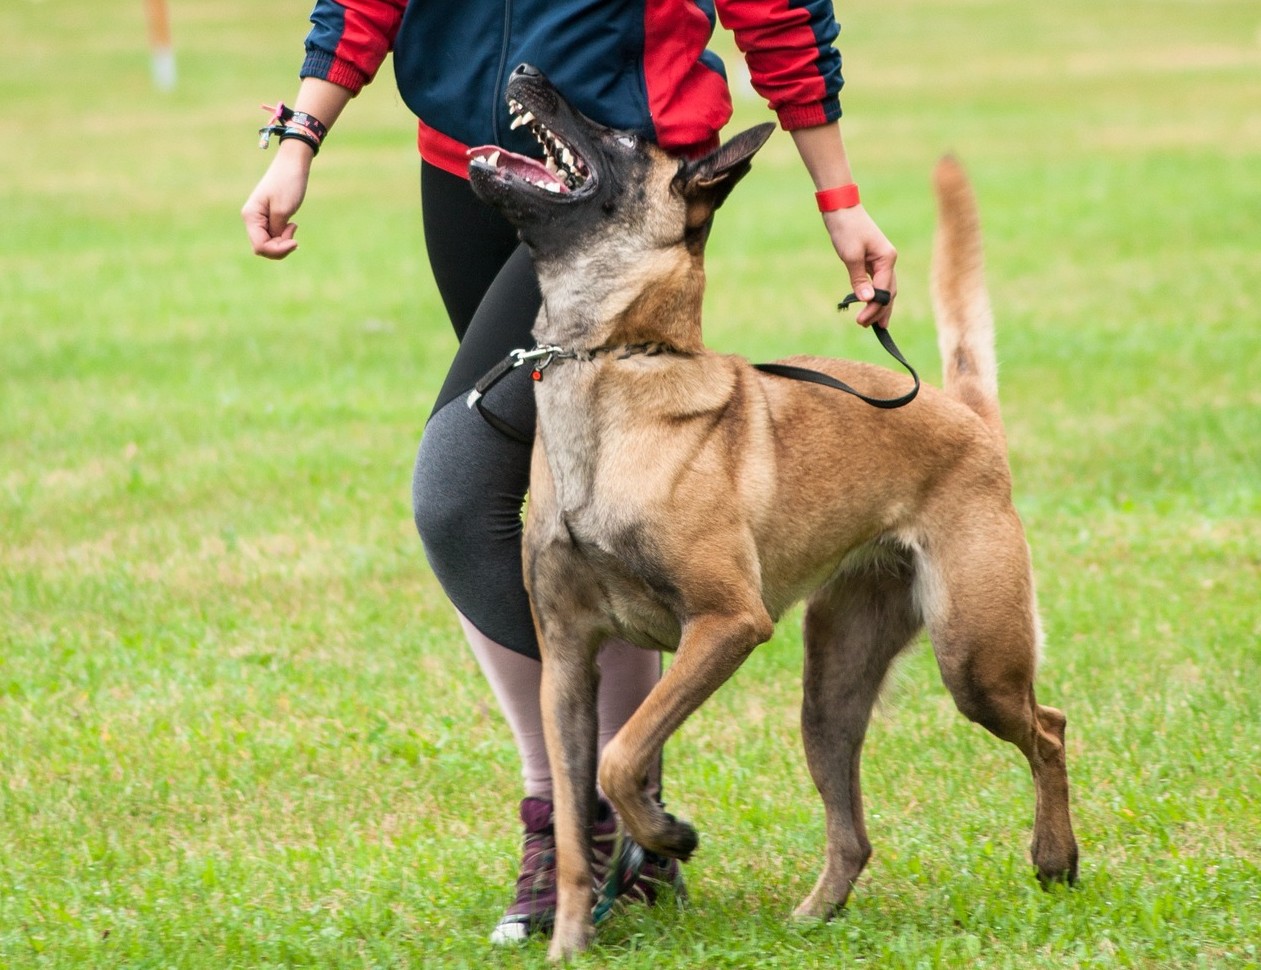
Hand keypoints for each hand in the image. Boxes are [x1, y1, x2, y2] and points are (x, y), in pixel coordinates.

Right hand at [241, 141, 314, 258]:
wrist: (293, 164)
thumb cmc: (288, 183)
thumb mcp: (283, 210)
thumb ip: (276, 231)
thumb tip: (272, 246)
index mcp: (251, 216)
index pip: (260, 246)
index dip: (278, 250)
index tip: (295, 241)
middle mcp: (251, 218)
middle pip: (263, 247)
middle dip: (281, 246)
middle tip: (294, 229)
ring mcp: (259, 218)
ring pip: (268, 243)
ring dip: (283, 241)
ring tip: (293, 225)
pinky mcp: (268, 217)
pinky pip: (273, 235)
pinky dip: (284, 235)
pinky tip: (292, 225)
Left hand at [821, 205, 897, 327]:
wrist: (840, 207)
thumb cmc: (846, 228)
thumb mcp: (850, 255)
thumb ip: (859, 279)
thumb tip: (867, 300)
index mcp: (887, 258)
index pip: (884, 290)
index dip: (875, 308)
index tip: (862, 322)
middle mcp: (888, 259)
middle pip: (889, 292)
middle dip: (881, 311)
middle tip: (869, 328)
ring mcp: (881, 259)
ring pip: (885, 288)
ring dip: (880, 305)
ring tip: (876, 324)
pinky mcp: (871, 258)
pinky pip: (877, 281)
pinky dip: (874, 294)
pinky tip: (870, 304)